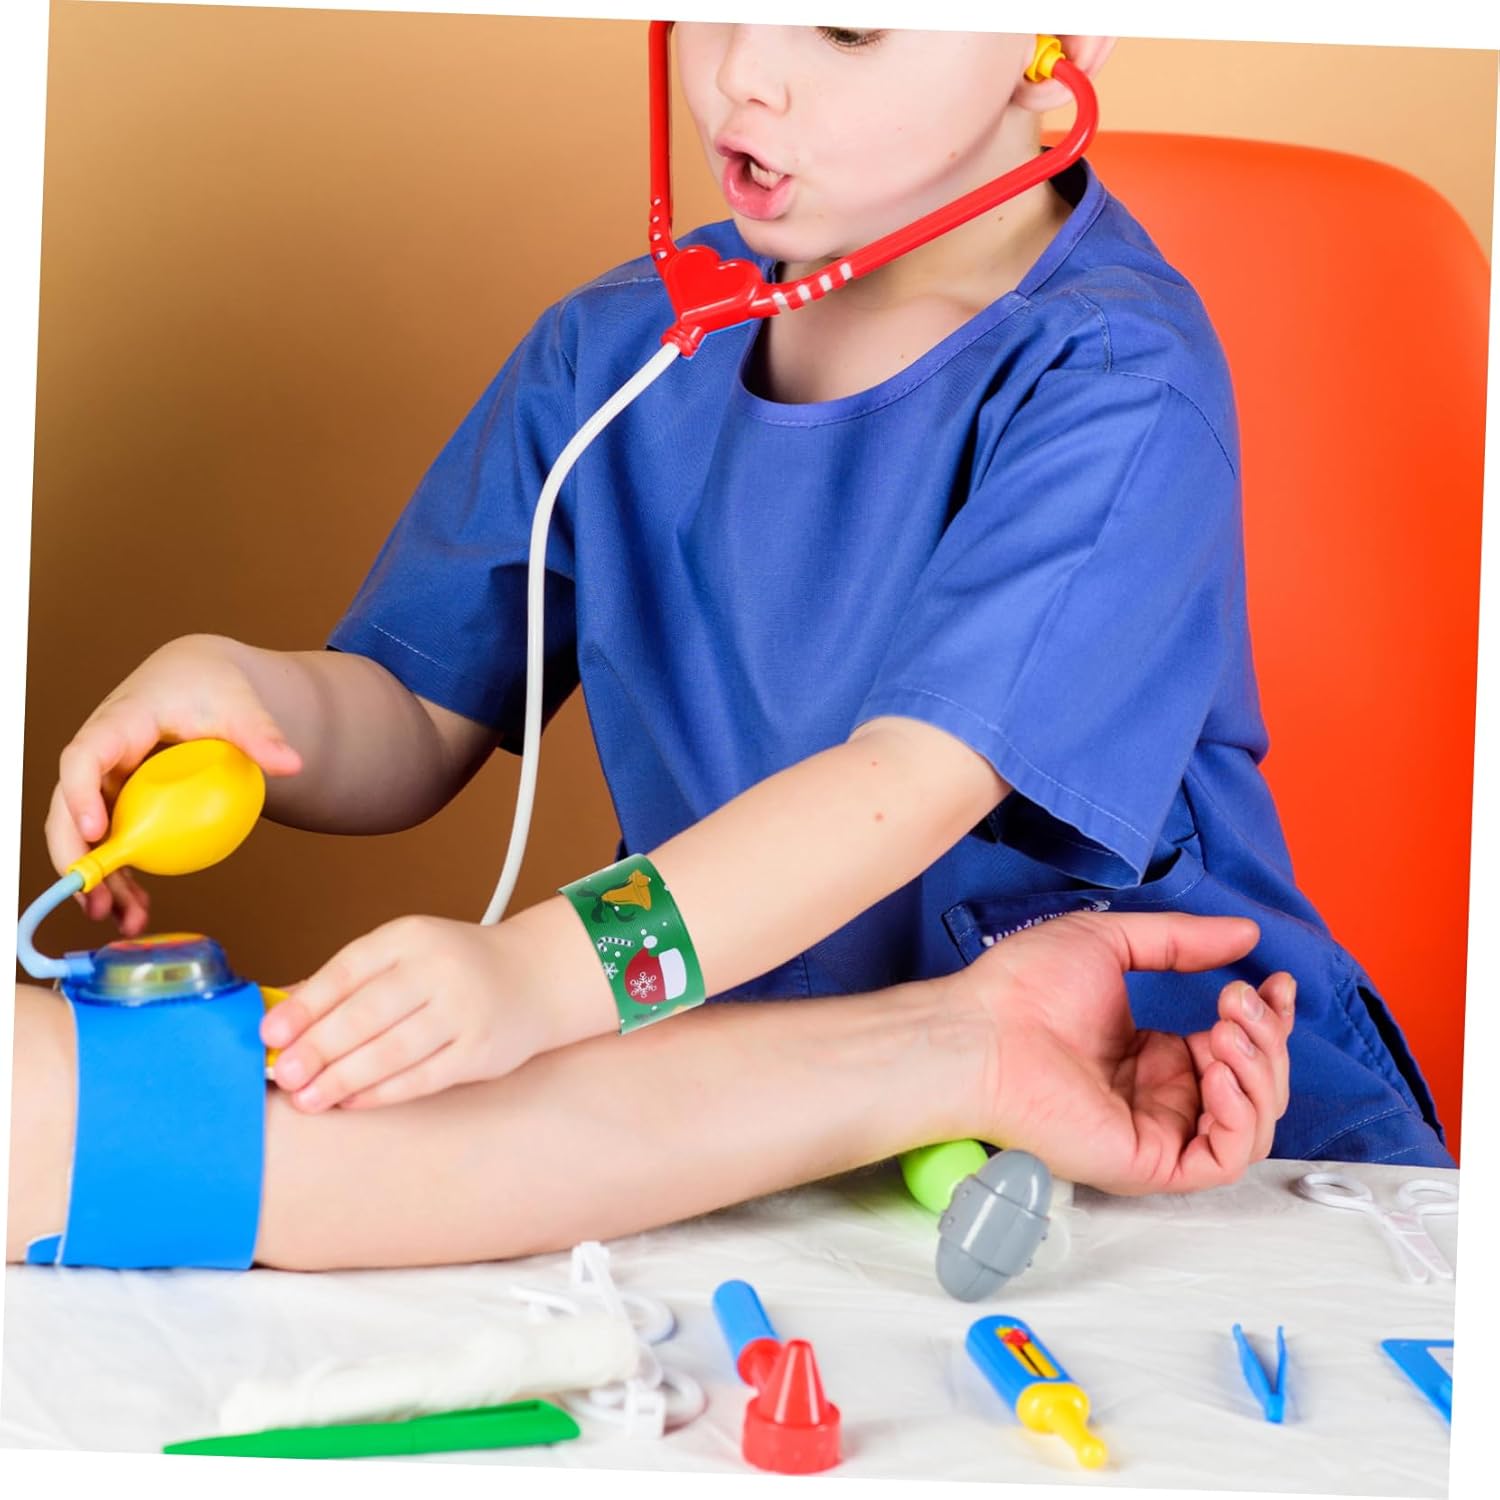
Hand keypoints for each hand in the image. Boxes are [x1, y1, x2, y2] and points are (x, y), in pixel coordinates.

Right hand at [46, 634, 302, 932]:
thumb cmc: (211, 686)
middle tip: (93, 897)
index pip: (84, 756)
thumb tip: (293, 764)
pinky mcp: (122, 800)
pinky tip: (137, 907)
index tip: (96, 830)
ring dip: (97, 877)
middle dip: (74, 854)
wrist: (201, 678)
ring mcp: (108, 780)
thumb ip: (260, 733)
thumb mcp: (237, 704)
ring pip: (86, 833)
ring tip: (118, 918)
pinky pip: (115, 840)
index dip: (80, 794)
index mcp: (119, 724)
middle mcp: (102, 755)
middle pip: (67, 805)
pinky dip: (122, 874)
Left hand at [262, 915, 553, 1111]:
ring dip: (344, 1077)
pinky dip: (382, 1092)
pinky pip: (423, 1077)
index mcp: (410, 937)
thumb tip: (283, 1010)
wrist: (535, 976)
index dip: (307, 1004)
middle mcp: (439, 969)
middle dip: (320, 1047)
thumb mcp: (404, 953)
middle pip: (368, 1013)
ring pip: (393, 1050)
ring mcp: (464, 1010)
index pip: (349, 969)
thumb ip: (348, 980)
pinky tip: (352, 1100)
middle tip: (285, 1073)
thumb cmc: (456, 966)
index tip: (272, 1033)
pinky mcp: (479, 1051)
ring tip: (308, 1097)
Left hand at [961, 911, 1294, 1194]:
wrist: (980, 1031)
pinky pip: (1221, 1160)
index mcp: (1154, 1055)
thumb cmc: (1024, 988)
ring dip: (1259, 1073)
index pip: (1237, 1049)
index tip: (1276, 983)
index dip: (1268, 1020)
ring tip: (1223, 1030)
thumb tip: (1245, 936)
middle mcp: (1160, 1096)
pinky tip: (1216, 1071)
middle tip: (1238, 1000)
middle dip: (1266, 1040)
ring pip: (1250, 1125)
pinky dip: (1239, 1118)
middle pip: (1255, 1086)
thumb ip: (1183, 942)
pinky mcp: (1147, 1162)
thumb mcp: (1113, 943)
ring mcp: (1155, 1131)